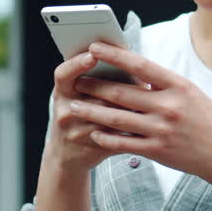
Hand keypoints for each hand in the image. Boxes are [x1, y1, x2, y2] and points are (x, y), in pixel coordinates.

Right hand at [46, 47, 144, 172]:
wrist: (67, 155)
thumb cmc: (78, 116)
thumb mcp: (76, 95)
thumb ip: (95, 79)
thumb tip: (127, 58)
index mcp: (62, 92)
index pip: (63, 74)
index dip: (77, 63)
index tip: (93, 54)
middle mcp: (65, 111)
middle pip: (93, 93)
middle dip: (119, 85)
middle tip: (140, 79)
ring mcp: (77, 131)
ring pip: (109, 114)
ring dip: (131, 106)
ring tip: (149, 100)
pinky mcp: (92, 147)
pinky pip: (117, 135)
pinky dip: (132, 126)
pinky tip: (144, 122)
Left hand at [68, 42, 211, 185]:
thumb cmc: (208, 121)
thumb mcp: (191, 93)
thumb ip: (164, 84)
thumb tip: (135, 71)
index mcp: (178, 86)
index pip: (140, 65)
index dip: (114, 56)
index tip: (95, 48)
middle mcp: (169, 106)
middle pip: (123, 93)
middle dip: (95, 86)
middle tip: (77, 81)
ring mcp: (161, 130)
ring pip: (117, 118)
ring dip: (92, 111)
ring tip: (75, 105)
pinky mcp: (157, 150)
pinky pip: (124, 143)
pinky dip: (106, 138)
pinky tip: (93, 133)